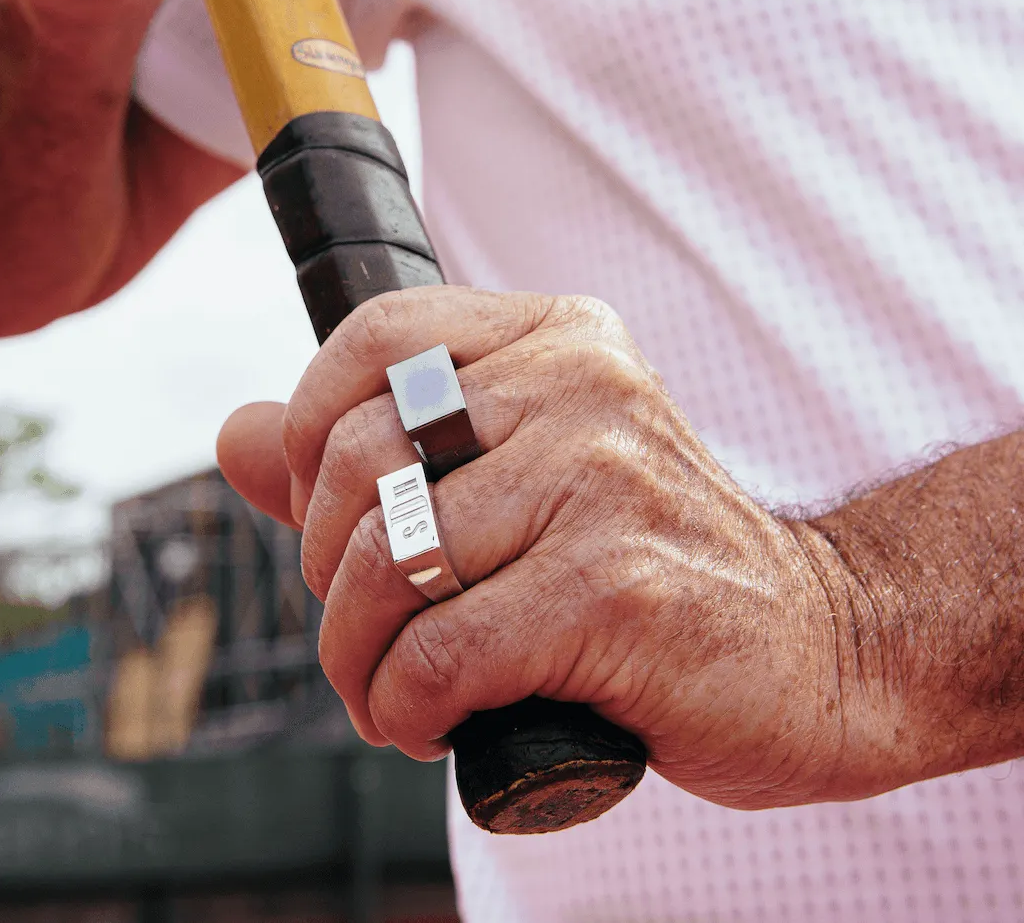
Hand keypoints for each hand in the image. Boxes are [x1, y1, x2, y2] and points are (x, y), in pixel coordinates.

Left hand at [219, 287, 891, 810]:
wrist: (821, 643)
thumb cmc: (656, 560)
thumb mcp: (526, 474)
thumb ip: (379, 450)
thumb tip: (237, 432)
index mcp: (560, 337)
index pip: (377, 336)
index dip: (310, 427)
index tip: (329, 516)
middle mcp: (582, 386)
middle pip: (362, 461)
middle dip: (328, 572)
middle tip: (369, 629)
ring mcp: (602, 480)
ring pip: (389, 565)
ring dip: (359, 659)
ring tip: (394, 691)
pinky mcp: (614, 589)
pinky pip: (438, 654)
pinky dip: (407, 709)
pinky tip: (438, 723)